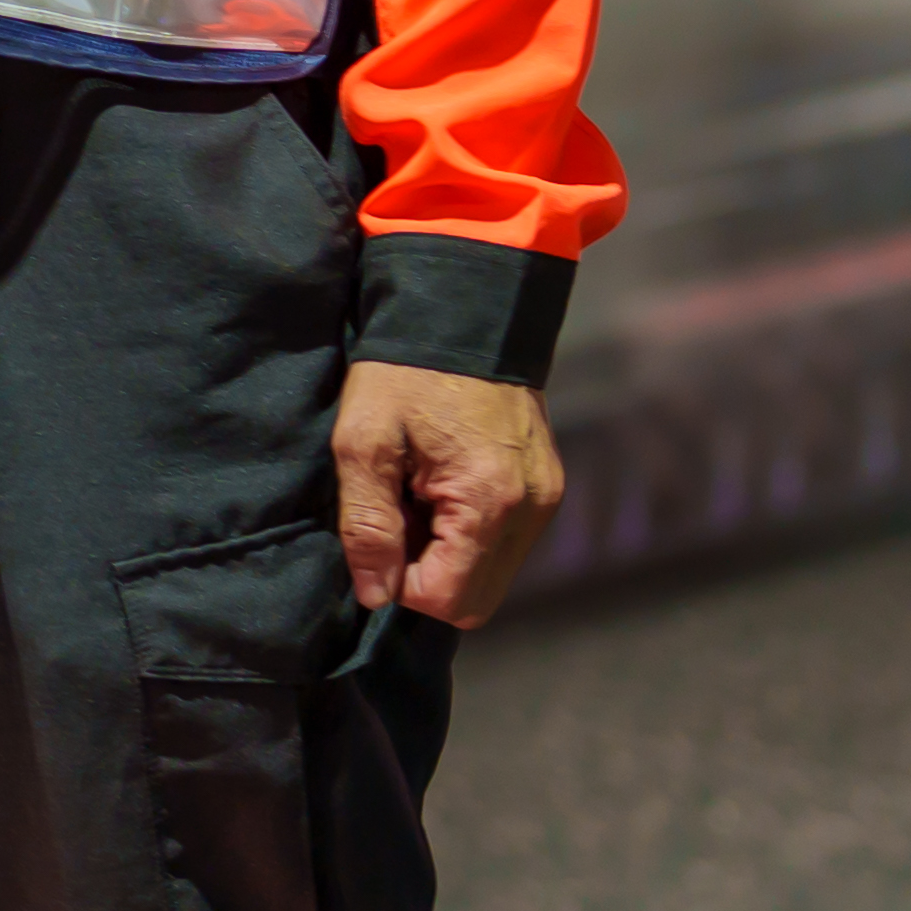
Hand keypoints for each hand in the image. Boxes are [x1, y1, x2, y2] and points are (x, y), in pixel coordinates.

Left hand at [331, 362, 563, 628]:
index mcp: (489, 501)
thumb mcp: (363, 442)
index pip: (449, 599)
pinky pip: (506, 543)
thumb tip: (375, 595)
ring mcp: (546, 498)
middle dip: (427, 577)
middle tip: (395, 519)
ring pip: (492, 575)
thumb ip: (367, 525)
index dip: (400, 585)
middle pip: (476, 601)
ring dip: (447, 556)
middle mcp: (532, 510)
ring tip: (416, 496)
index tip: (377, 535)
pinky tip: (439, 487)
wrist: (462, 308)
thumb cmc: (403, 370)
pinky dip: (468, 534)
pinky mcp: (547, 486)